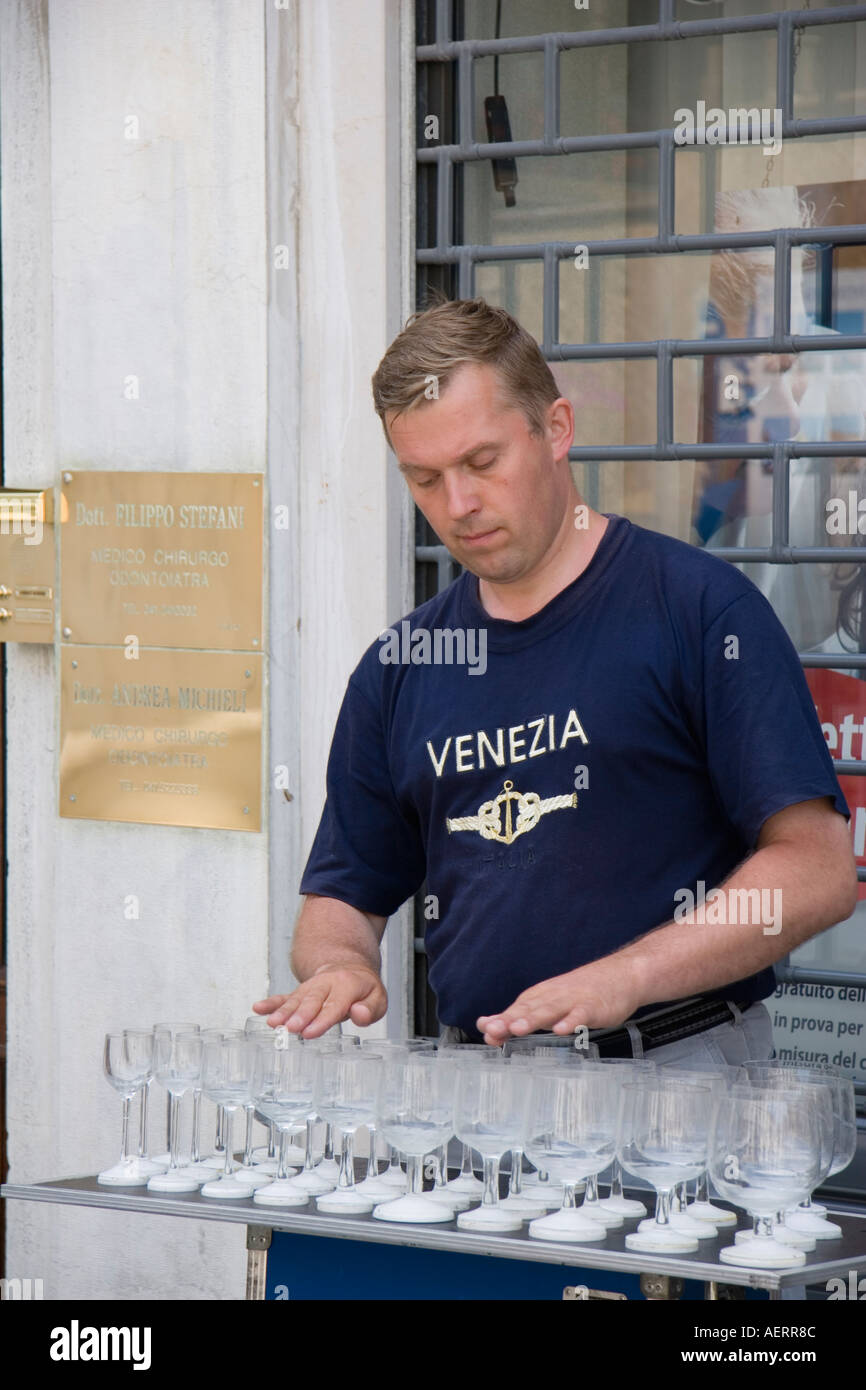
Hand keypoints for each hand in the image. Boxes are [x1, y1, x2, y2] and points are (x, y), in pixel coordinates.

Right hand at [253, 966, 386, 1039]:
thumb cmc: (363, 989)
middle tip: (289, 1028)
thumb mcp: (378, 998)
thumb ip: (371, 1009)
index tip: (309, 1032)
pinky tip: (258, 1008)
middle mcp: (327, 984)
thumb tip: (359, 1014)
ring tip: (273, 1023)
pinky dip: (272, 1002)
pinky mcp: (301, 992)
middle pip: (312, 1000)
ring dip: (284, 1011)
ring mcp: (311, 987)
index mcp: (348, 985)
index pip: (335, 1005)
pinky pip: (285, 996)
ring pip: (296, 999)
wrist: (348, 968)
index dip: (322, 1019)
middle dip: (300, 1015)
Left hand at [476, 958, 641, 1043]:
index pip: (515, 1010)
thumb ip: (522, 1018)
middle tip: (492, 1029)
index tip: (484, 1029)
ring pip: (550, 1010)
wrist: (621, 975)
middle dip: (509, 1020)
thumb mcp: (549, 1003)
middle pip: (528, 1009)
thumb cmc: (581, 993)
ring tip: (518, 1028)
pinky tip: (562, 1030)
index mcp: (540, 997)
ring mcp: (573, 1001)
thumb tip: (490, 1030)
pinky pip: (581, 1015)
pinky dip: (571, 1021)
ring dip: (533, 1019)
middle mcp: (553, 997)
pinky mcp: (594, 1007)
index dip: (499, 1020)